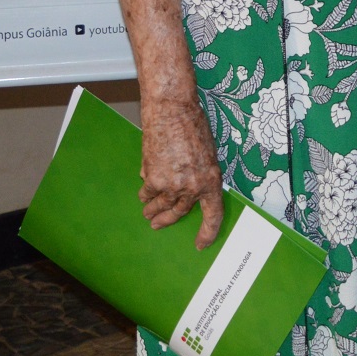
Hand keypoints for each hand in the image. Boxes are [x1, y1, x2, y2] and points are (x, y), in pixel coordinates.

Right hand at [139, 97, 225, 248]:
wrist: (172, 110)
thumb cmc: (192, 123)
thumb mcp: (207, 152)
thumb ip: (199, 172)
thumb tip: (186, 186)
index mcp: (212, 180)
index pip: (213, 215)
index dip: (208, 233)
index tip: (200, 244)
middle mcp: (193, 187)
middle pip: (181, 212)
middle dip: (168, 220)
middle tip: (158, 226)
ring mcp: (173, 185)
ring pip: (161, 205)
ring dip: (153, 211)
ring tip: (147, 214)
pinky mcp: (154, 179)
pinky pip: (148, 192)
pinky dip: (145, 194)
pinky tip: (143, 195)